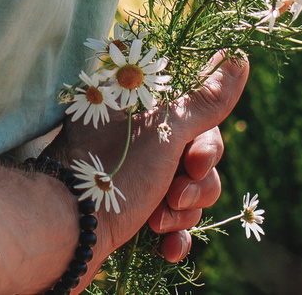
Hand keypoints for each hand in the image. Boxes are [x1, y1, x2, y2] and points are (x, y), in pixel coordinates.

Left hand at [47, 53, 247, 277]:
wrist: (63, 231)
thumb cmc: (111, 172)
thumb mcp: (164, 131)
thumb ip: (205, 98)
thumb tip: (238, 56)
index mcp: (137, 111)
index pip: (198, 119)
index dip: (206, 146)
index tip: (194, 162)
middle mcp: (134, 139)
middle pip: (197, 161)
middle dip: (194, 186)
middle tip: (172, 194)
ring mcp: (131, 176)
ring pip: (187, 194)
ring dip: (180, 213)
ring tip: (155, 221)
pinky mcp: (128, 211)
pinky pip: (170, 224)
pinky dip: (173, 237)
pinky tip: (164, 247)